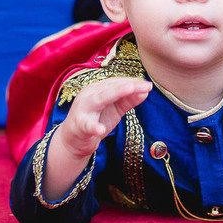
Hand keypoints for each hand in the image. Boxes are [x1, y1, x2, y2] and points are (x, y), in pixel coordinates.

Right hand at [41, 77, 149, 200]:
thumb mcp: (115, 109)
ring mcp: (83, 109)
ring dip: (115, 93)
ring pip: (100, 99)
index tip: (148, 85)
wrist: (74, 140)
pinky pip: (87, 125)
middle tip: (146, 86)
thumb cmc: (96, 120)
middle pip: (111, 87)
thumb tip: (146, 90)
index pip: (117, 82)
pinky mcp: (79, 125)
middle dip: (129, 85)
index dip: (133, 83)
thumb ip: (128, 100)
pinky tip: (100, 129)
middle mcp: (89, 95)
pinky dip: (93, 127)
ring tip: (130, 90)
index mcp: (98, 89)